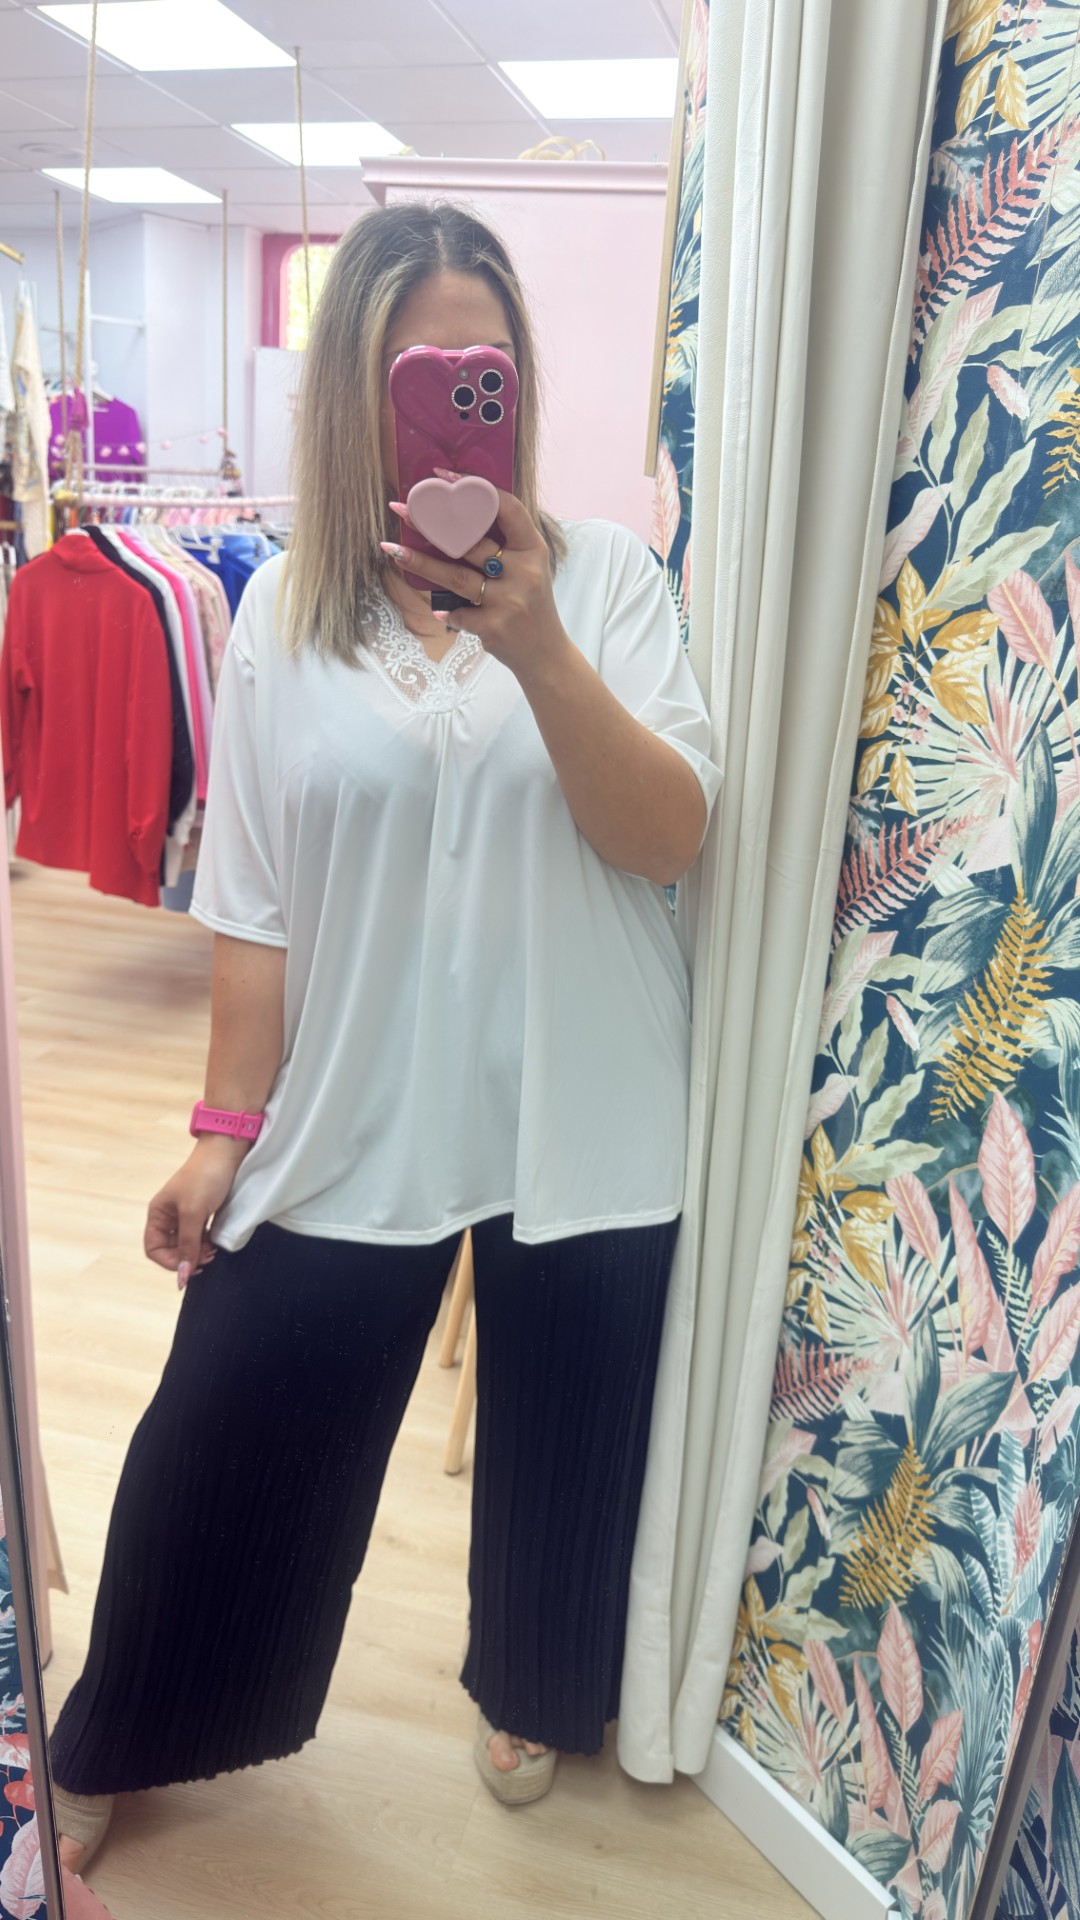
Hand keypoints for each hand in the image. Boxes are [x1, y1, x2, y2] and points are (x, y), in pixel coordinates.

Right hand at [145, 1137, 245, 1287]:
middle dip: (187, 1258)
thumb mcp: (193, 1213)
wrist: (227, 1152)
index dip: (169, 1262)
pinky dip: (206, 1244)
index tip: (189, 1267)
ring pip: (187, 1245)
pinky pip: (199, 1237)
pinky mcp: (202, 1213)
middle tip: (208, 1258)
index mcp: (158, 1214)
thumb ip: (187, 1245)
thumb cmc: (205, 1177)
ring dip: (198, 1253)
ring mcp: (186, 1215)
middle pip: (171, 1250)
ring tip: (213, 1251)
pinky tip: (216, 1243)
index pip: (154, 1249)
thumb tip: (182, 1275)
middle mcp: (169, 1216)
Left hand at [382, 488, 569, 681]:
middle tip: (401, 509)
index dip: (475, 489)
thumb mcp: (531, 567)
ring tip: (392, 549)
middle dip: (432, 524)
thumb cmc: (531, 604)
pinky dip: (446, 611)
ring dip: (420, 562)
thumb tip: (458, 514)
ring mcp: (508, 600)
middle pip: (471, 542)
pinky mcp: (492, 626)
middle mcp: (523, 572)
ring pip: (455, 576)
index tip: (444, 477)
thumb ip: (505, 544)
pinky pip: (457, 613)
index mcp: (533, 549)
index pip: (506, 508)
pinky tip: (437, 609)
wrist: (545, 653)